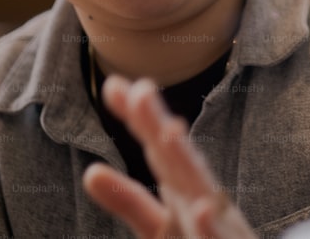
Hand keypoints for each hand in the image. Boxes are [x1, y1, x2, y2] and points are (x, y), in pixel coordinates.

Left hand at [83, 76, 256, 238]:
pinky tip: (202, 209)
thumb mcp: (158, 226)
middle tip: (140, 89)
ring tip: (169, 132)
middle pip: (176, 158)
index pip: (157, 148)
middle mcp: (201, 198)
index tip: (114, 85)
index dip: (137, 118)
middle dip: (158, 125)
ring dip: (187, 161)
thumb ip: (128, 201)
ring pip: (200, 190)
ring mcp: (218, 225)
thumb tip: (90, 172)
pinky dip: (212, 227)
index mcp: (183, 188)